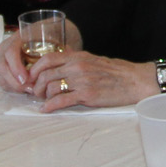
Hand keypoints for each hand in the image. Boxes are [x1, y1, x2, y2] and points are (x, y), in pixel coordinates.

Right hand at [0, 18, 89, 94]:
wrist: (46, 34)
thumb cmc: (51, 36)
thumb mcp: (54, 37)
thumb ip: (59, 45)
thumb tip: (68, 52)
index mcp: (16, 37)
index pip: (10, 53)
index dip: (16, 67)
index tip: (26, 78)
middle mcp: (5, 47)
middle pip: (2, 67)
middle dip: (14, 81)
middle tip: (30, 89)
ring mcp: (2, 58)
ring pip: (1, 76)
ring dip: (14, 86)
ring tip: (31, 91)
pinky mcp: (4, 68)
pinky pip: (3, 81)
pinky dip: (13, 88)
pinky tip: (26, 90)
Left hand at [32, 51, 157, 111]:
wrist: (134, 81)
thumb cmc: (116, 71)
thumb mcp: (93, 59)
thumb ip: (76, 60)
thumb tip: (60, 61)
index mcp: (78, 57)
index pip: (47, 59)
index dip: (34, 69)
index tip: (30, 77)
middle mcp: (77, 67)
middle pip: (45, 75)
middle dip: (36, 86)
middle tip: (35, 93)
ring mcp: (81, 81)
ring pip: (51, 88)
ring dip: (43, 96)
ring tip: (43, 101)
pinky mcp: (87, 95)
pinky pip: (61, 100)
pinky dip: (50, 106)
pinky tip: (46, 110)